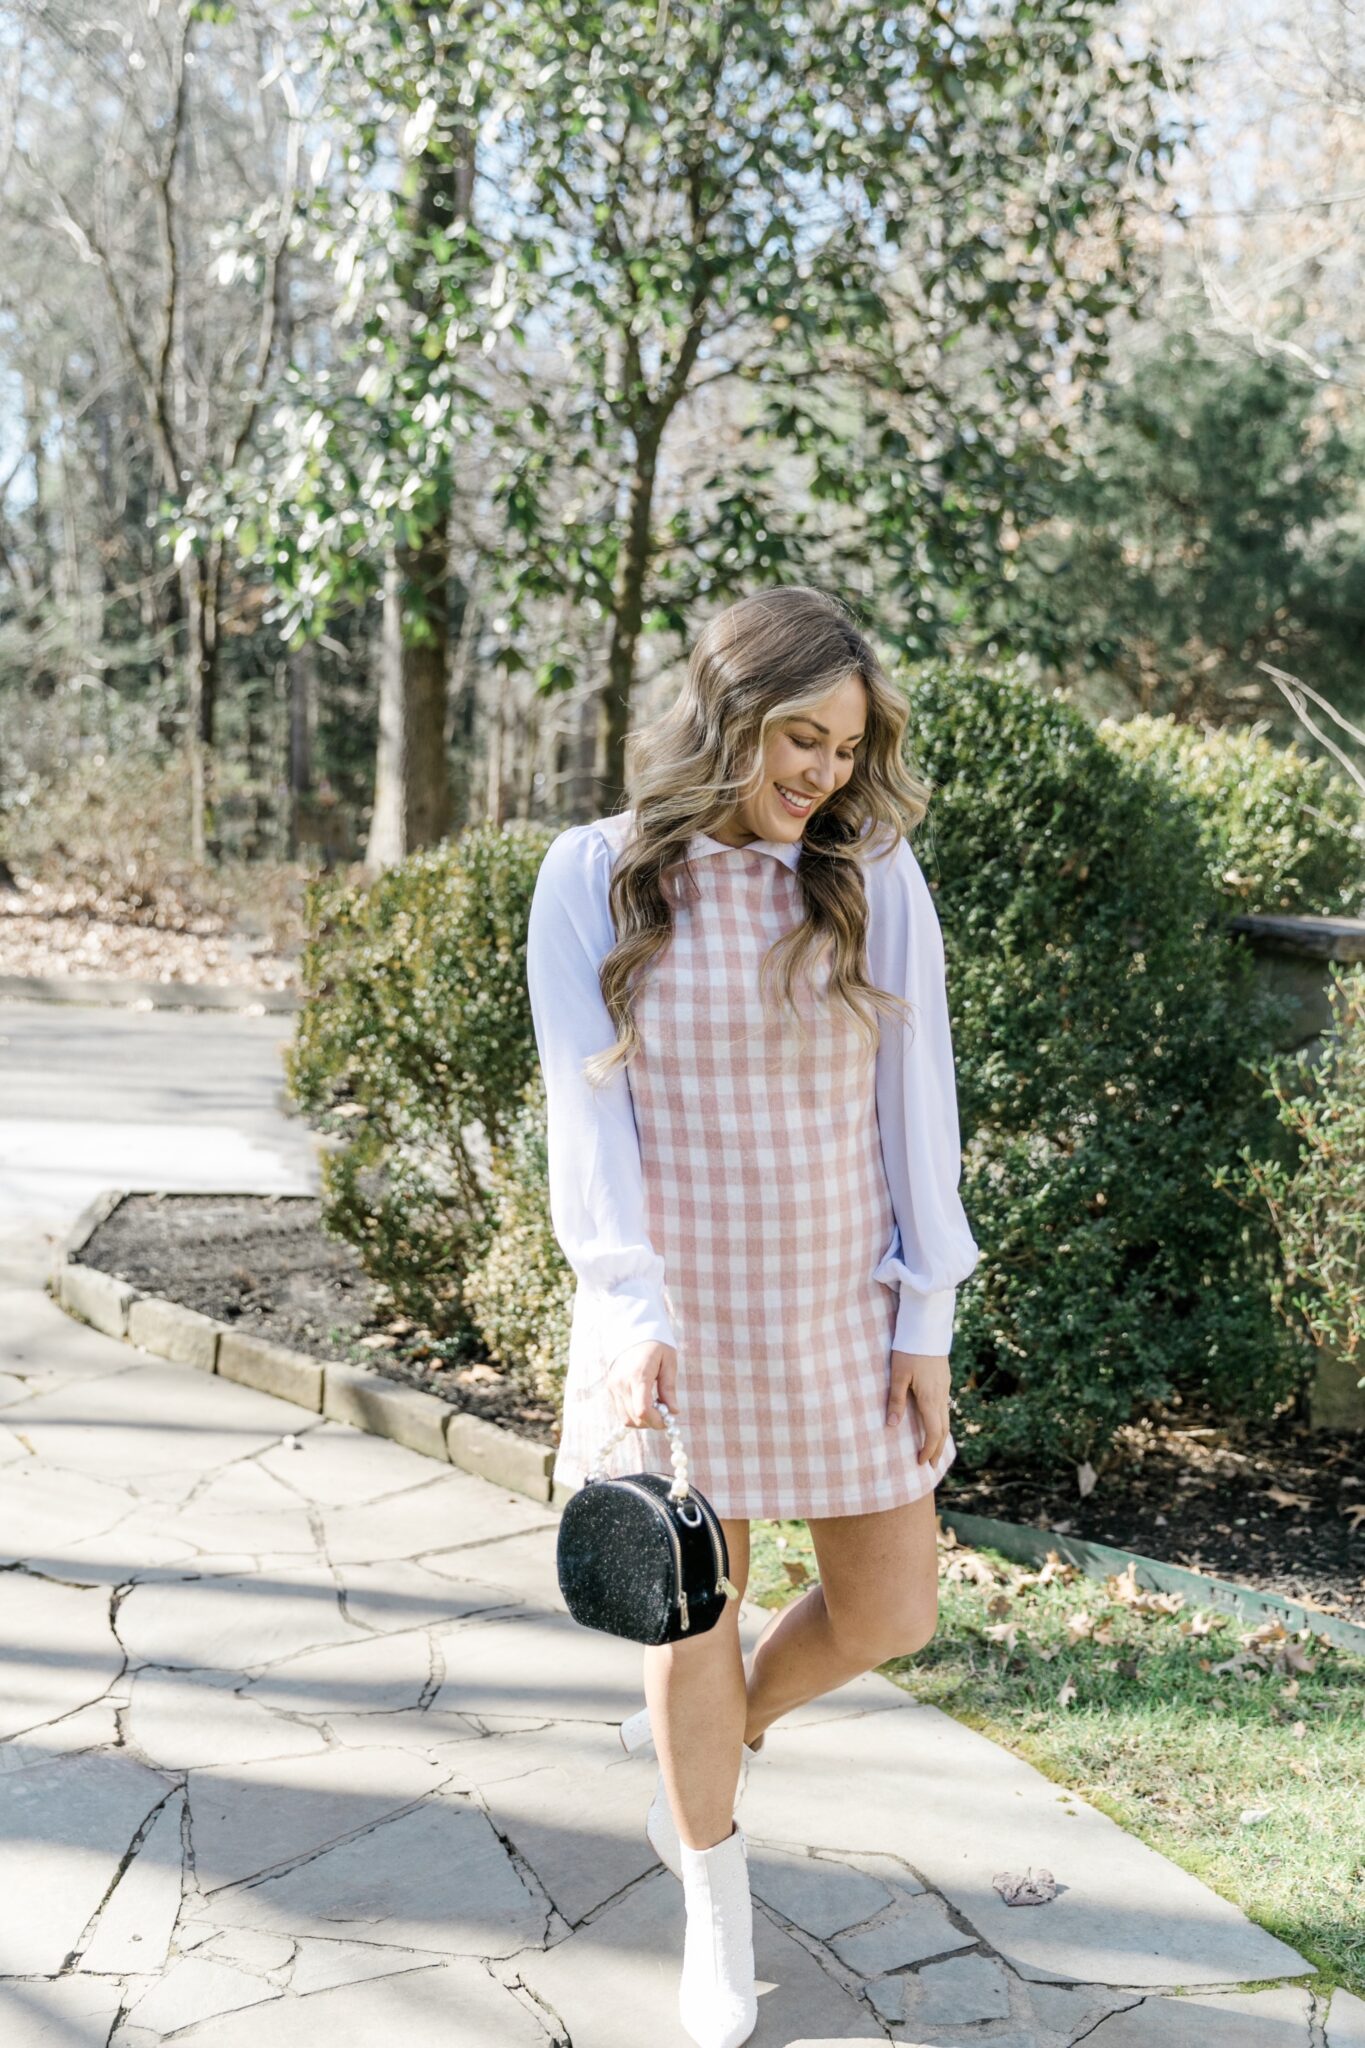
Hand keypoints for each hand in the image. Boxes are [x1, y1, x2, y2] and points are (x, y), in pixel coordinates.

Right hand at [606, 1340, 677, 1430]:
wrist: (632, 1331)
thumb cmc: (655, 1345)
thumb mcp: (668, 1362)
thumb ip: (669, 1388)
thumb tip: (673, 1412)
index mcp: (638, 1375)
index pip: (643, 1410)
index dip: (656, 1421)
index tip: (668, 1421)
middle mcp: (622, 1383)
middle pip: (635, 1418)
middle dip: (651, 1423)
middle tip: (664, 1416)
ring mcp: (614, 1386)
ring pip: (626, 1419)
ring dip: (642, 1421)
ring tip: (655, 1408)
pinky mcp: (610, 1388)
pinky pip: (621, 1411)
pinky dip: (633, 1414)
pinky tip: (644, 1404)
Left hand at [887, 1349, 950, 1465]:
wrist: (927, 1327)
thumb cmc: (908, 1350)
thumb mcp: (898, 1375)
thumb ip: (895, 1400)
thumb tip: (892, 1426)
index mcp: (930, 1398)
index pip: (933, 1432)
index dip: (928, 1449)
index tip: (921, 1462)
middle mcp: (941, 1396)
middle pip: (944, 1429)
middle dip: (938, 1448)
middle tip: (932, 1465)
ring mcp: (945, 1387)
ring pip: (946, 1418)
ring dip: (941, 1436)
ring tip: (935, 1448)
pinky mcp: (944, 1379)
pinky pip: (945, 1407)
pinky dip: (942, 1421)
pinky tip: (935, 1421)